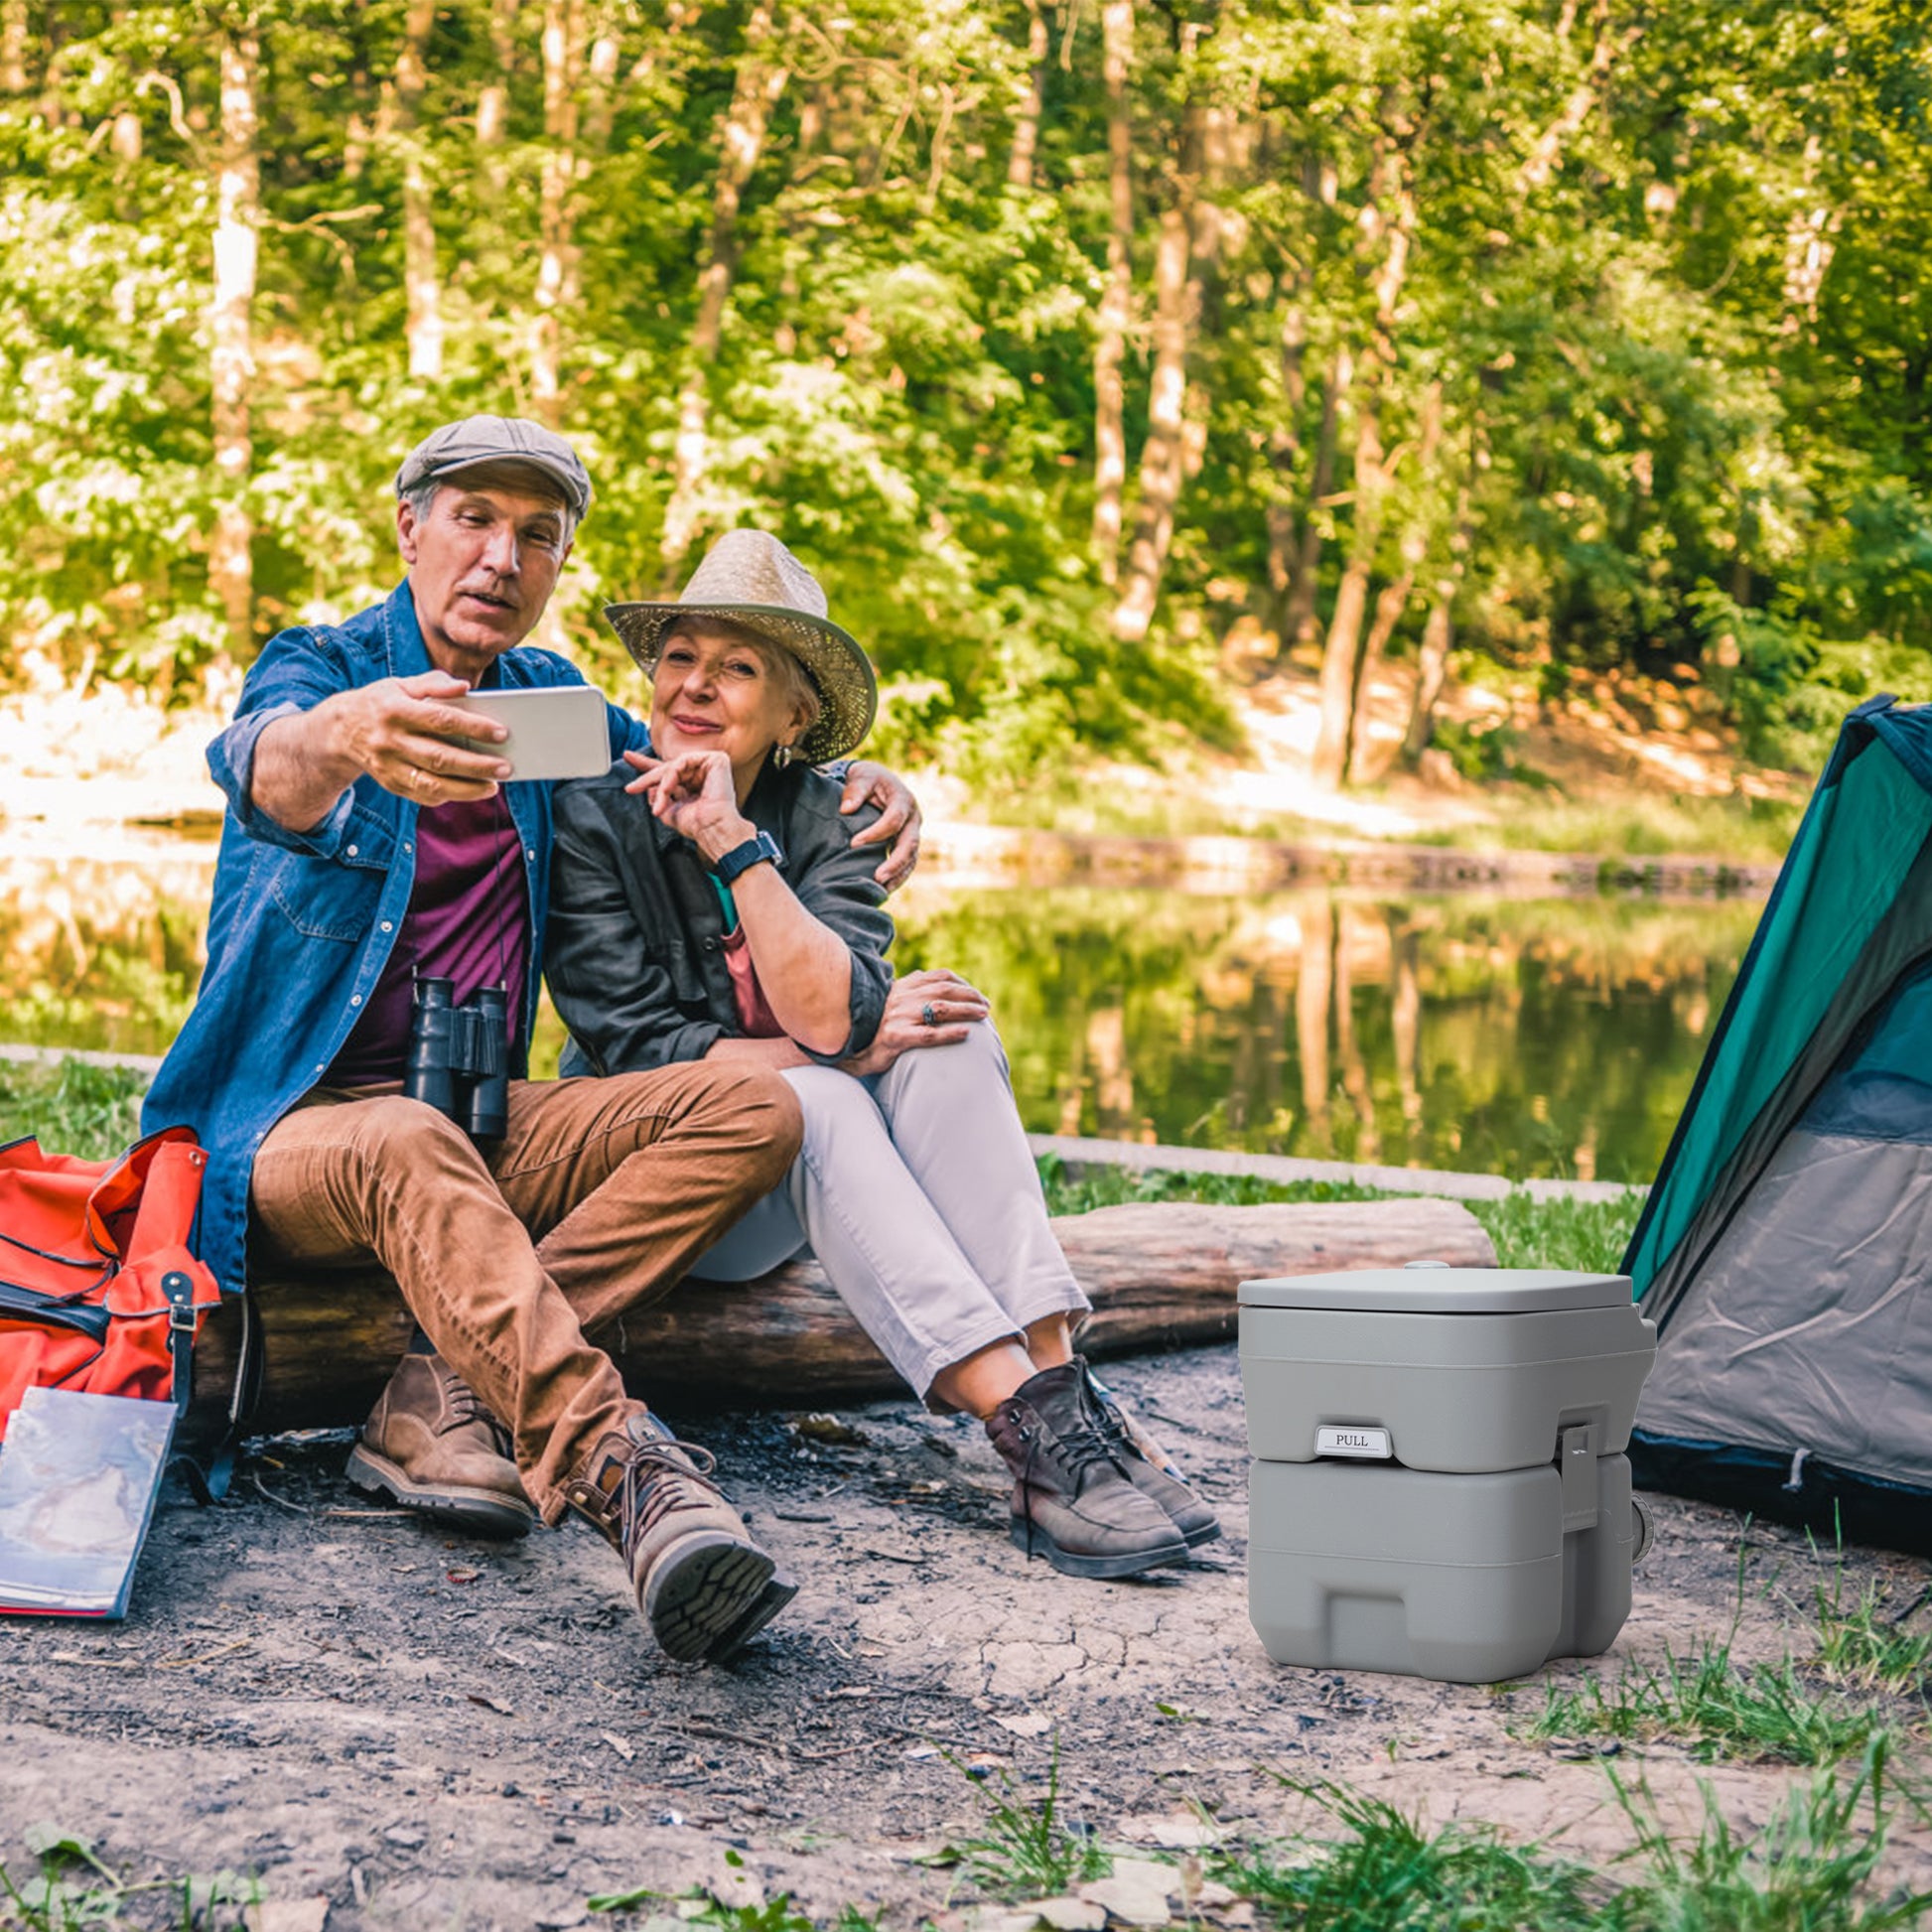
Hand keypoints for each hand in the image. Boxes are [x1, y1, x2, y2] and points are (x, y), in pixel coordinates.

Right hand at [322, 671, 512, 805]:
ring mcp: (388, 766)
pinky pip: (422, 796)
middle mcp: (390, 741)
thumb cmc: (381, 703)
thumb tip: (464, 686)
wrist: (339, 731)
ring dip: (467, 789)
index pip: (440, 720)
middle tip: (506, 767)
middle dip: (476, 765)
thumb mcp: (400, 684)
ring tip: (494, 786)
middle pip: (439, 757)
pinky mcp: (390, 784)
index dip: (473, 727)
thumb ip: (433, 683)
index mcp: (395, 710)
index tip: (502, 732)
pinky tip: (471, 791)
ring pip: (431, 784)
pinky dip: (448, 797)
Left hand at [622, 748, 751, 862]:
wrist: (711, 829)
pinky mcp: (716, 760)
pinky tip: (667, 789)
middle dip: (647, 776)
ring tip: (659, 800)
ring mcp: (710, 766)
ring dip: (661, 782)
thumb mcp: (668, 810)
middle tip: (632, 787)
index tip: (628, 757)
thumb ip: (657, 797)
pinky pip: (684, 761)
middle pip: (669, 767)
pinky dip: (671, 775)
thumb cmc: (697, 825)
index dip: (647, 765)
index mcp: (694, 785)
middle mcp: (703, 774)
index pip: (669, 772)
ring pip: (674, 765)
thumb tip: (648, 787)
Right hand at [839, 968, 988, 1076]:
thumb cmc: (870, 1026)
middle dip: (969, 995)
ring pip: (940, 1009)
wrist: (845, 1046)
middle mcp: (901, 998)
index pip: (938, 976)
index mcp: (901, 987)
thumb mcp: (888, 1001)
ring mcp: (898, 1017)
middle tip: (985, 1006)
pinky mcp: (895, 1038)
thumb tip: (928, 979)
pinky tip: (965, 1034)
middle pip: (944, 990)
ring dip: (966, 1010)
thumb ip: (907, 990)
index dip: (961, 983)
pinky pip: (928, 1034)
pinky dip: (950, 1033)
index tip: (975, 993)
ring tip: (983, 1016)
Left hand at [840, 759, 921, 891]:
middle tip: (877, 877)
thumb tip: (846, 809)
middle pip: (910, 844)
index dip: (876, 833)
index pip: (894, 820)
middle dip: (895, 862)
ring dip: (898, 875)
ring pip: (912, 858)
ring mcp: (912, 833)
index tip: (853, 843)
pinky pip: (907, 864)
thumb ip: (855, 790)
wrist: (877, 781)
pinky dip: (898, 877)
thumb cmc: (868, 778)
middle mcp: (913, 818)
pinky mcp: (906, 844)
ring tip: (882, 890)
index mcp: (904, 800)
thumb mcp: (861, 776)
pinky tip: (884, 889)